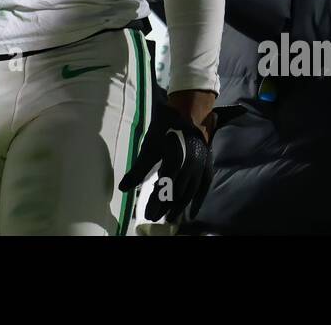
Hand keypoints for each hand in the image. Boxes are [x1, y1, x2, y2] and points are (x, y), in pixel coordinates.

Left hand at [118, 93, 216, 222]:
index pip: (163, 188)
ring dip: (179, 207)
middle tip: (153, 218)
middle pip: (176, 193)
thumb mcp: (149, 146)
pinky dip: (198, 201)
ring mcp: (201, 166)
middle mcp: (190, 166)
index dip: (155, 203)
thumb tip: (123, 188)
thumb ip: (138, 169)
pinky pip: (204, 187)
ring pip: (189, 192)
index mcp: (175, 160)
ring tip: (169, 218)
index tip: (147, 215)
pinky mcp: (207, 165)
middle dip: (164, 207)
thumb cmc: (165, 127)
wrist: (188, 111)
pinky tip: (191, 213)